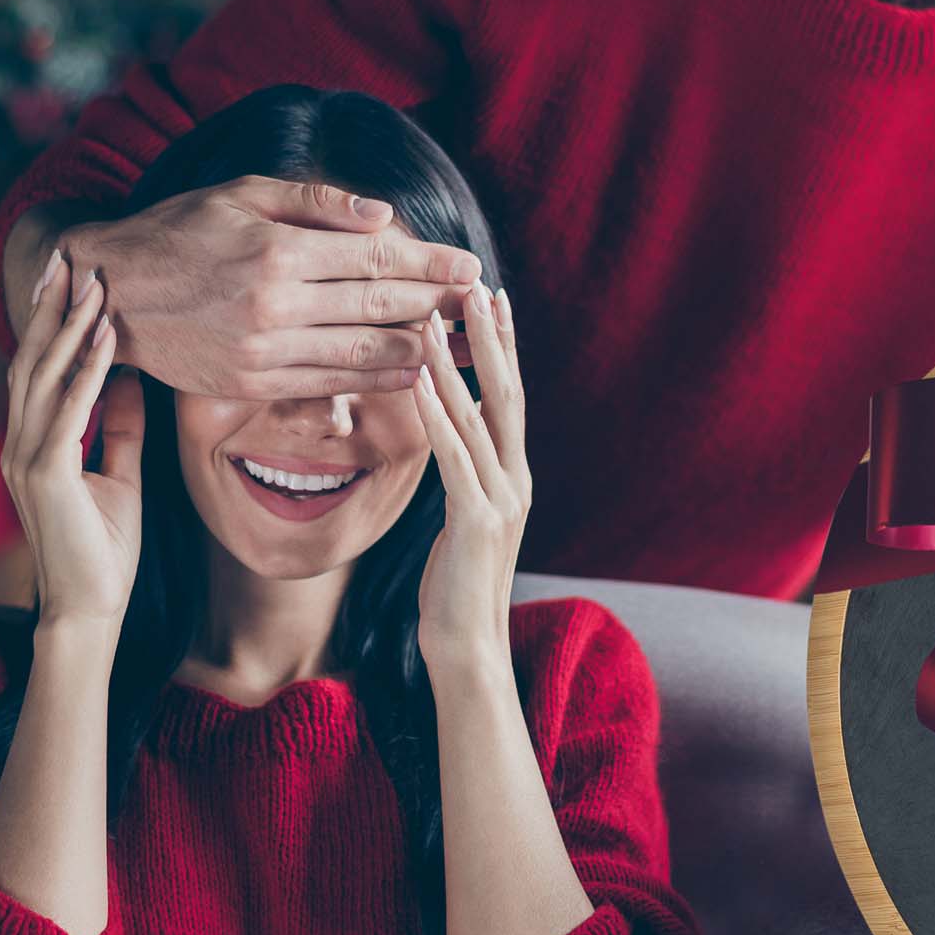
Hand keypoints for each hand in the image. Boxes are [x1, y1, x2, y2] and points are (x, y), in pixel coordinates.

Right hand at [2, 249, 145, 628]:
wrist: (91, 610)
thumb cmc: (104, 548)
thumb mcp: (121, 474)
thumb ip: (120, 426)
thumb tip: (133, 376)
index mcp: (35, 443)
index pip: (38, 368)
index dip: (52, 320)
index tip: (71, 276)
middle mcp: (22, 444)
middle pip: (31, 360)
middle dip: (50, 306)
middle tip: (69, 255)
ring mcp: (27, 459)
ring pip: (43, 376)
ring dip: (69, 325)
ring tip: (92, 281)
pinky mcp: (46, 475)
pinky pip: (70, 410)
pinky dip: (89, 369)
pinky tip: (107, 337)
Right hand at [69, 175, 484, 401]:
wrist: (110, 292)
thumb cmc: (179, 230)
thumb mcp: (243, 193)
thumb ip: (317, 203)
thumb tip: (383, 214)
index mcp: (277, 248)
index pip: (374, 258)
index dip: (429, 263)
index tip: (470, 265)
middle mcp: (274, 302)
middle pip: (377, 306)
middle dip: (437, 304)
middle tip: (480, 304)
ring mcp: (262, 348)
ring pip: (360, 351)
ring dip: (419, 349)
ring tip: (461, 344)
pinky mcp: (250, 382)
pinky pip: (328, 383)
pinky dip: (375, 380)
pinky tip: (411, 373)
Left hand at [409, 281, 530, 674]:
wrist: (468, 647)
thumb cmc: (456, 586)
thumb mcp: (465, 519)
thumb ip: (467, 473)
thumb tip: (459, 429)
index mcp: (514, 477)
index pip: (512, 398)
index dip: (505, 347)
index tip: (494, 300)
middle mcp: (516, 480)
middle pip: (509, 394)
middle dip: (492, 339)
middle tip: (478, 288)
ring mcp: (502, 499)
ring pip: (480, 417)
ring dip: (456, 365)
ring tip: (435, 322)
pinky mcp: (476, 520)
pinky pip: (454, 455)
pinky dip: (437, 413)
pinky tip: (418, 381)